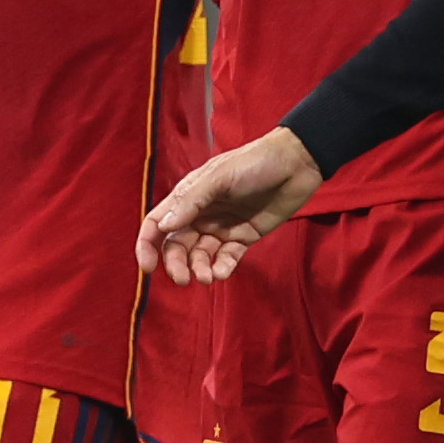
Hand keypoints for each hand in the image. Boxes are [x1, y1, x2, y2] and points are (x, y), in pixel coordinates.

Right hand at [138, 125, 324, 282]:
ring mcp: (221, 227)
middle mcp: (200, 214)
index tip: (148, 267)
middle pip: (176, 246)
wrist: (296, 164)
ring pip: (200, 256)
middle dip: (176, 264)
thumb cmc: (254, 163)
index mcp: (188, 197)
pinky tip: (223, 272)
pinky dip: (222, 268)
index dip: (148, 245)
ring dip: (199, 269)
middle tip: (183, 279)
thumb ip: (191, 201)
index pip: (158, 223)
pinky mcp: (243, 238)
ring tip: (207, 277)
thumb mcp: (219, 177)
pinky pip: (226, 259)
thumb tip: (164, 226)